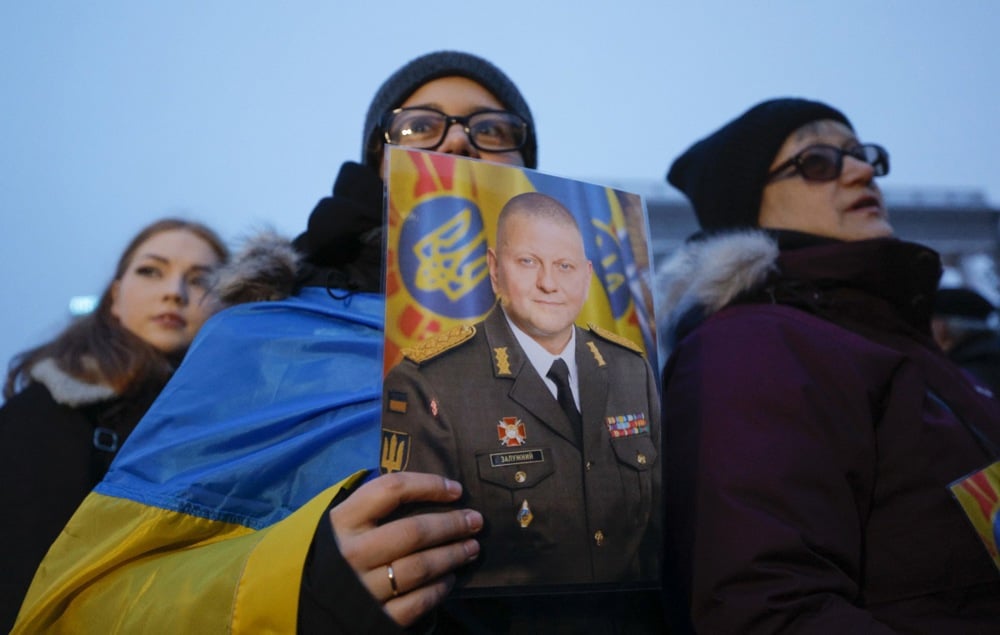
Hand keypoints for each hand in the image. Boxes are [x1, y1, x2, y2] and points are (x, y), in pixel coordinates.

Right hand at [328, 472, 482, 626]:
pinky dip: (439, 589)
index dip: (429, 485)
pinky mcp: (376, 619)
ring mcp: (363, 588)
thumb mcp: (341, 525)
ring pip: (420, 567)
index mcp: (342, 522)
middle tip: (475, 521)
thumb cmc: (334, 556)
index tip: (456, 490)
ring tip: (471, 548)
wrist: (307, 607)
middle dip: (451, 525)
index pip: (391, 490)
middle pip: (413, 532)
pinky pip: (418, 602)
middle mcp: (351, 554)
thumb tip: (428, 492)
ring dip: (452, 555)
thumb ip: (373, 507)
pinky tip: (449, 580)